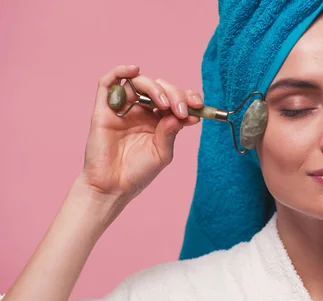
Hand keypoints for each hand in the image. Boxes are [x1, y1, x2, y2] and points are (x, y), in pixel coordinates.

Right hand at [80, 65, 201, 199]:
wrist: (113, 188)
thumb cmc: (137, 173)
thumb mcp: (162, 152)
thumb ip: (171, 131)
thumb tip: (186, 113)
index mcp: (158, 120)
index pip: (174, 99)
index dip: (187, 97)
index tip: (198, 105)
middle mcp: (141, 111)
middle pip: (159, 88)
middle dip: (174, 94)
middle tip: (180, 110)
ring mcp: (123, 109)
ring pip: (139, 82)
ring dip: (155, 87)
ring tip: (164, 103)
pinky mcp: (104, 110)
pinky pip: (108, 83)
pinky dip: (120, 71)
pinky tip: (134, 70)